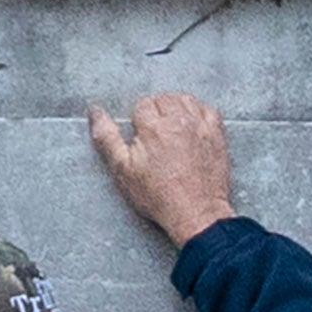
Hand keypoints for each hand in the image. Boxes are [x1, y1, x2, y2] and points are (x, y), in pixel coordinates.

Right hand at [85, 91, 237, 246]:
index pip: (142, 104)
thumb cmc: (158, 195)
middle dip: (156, 111)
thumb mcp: (122, 170)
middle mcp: (179, 120)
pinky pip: (208, 109)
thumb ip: (107, 137)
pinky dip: (199, 112)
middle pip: (164, 98)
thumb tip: (95, 112)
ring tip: (171, 127)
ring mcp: (200, 126)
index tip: (140, 135)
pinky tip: (192, 125)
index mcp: (154, 127)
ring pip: (186, 99)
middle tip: (154, 134)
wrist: (195, 213)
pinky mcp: (216, 135)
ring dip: (176, 107)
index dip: (137, 119)